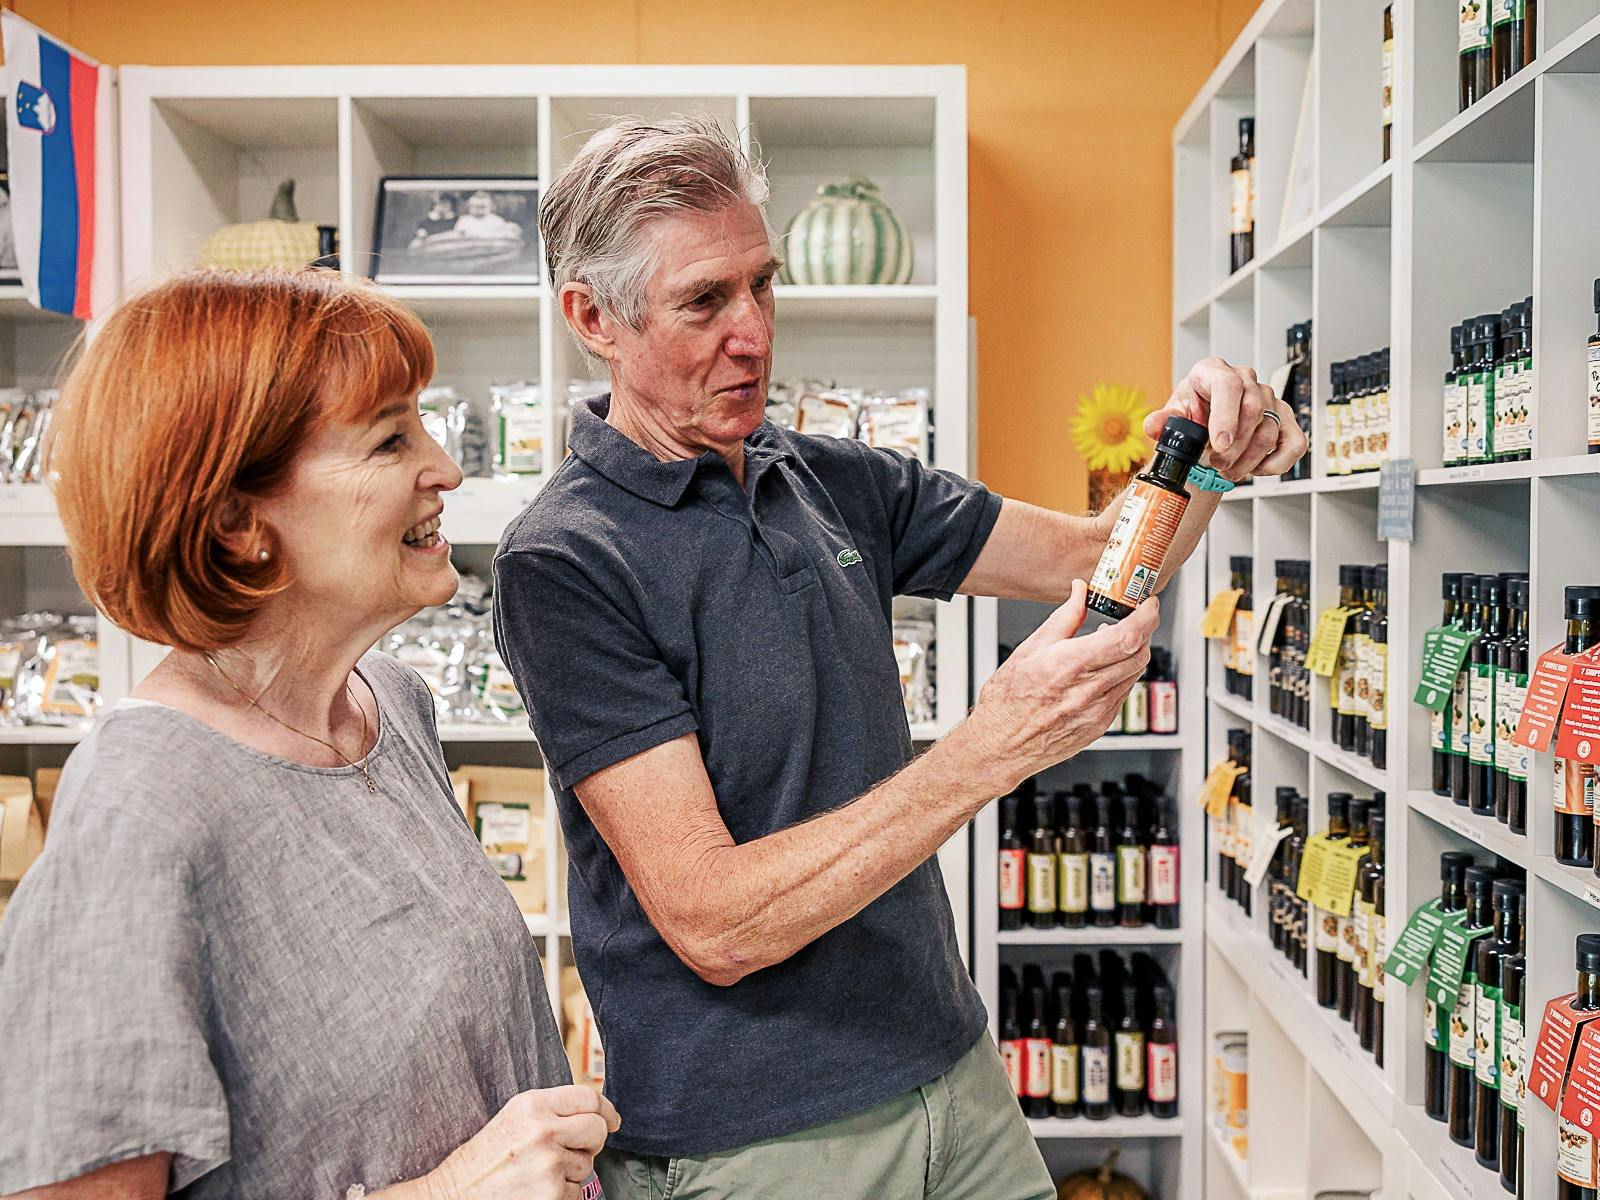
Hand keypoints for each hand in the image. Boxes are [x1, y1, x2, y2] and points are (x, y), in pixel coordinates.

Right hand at [430, 1085, 620, 1199]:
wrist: (453, 1195)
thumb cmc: (484, 1158)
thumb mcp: (514, 1118)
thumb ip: (552, 1111)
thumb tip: (597, 1114)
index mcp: (532, 1104)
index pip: (588, 1098)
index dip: (606, 1110)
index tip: (612, 1119)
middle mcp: (544, 1130)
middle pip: (597, 1129)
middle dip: (593, 1141)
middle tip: (576, 1149)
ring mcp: (550, 1164)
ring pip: (587, 1164)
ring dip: (572, 1171)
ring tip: (539, 1172)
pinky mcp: (552, 1194)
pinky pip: (577, 1192)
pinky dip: (563, 1194)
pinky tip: (537, 1190)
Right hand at [966, 580, 1158, 788]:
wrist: (1001, 744)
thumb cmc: (1008, 700)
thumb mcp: (1030, 648)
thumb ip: (1064, 617)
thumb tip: (1080, 591)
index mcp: (1069, 664)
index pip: (1127, 637)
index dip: (1146, 616)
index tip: (1147, 605)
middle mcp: (1088, 690)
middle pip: (1139, 653)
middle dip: (1142, 631)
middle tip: (1131, 619)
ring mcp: (1098, 711)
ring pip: (1135, 672)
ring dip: (1132, 652)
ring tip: (1111, 644)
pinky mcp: (1100, 725)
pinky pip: (1124, 692)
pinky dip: (1122, 674)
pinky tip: (1102, 670)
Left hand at [1143, 357, 1308, 481]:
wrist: (1205, 421)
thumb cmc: (1192, 413)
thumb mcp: (1173, 415)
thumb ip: (1164, 421)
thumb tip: (1154, 425)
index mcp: (1215, 372)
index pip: (1228, 386)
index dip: (1225, 417)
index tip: (1219, 445)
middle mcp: (1246, 380)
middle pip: (1253, 411)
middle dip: (1234, 447)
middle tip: (1218, 465)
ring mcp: (1269, 398)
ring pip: (1270, 431)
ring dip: (1249, 461)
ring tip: (1229, 472)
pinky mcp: (1285, 419)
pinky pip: (1295, 443)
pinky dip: (1276, 463)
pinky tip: (1256, 469)